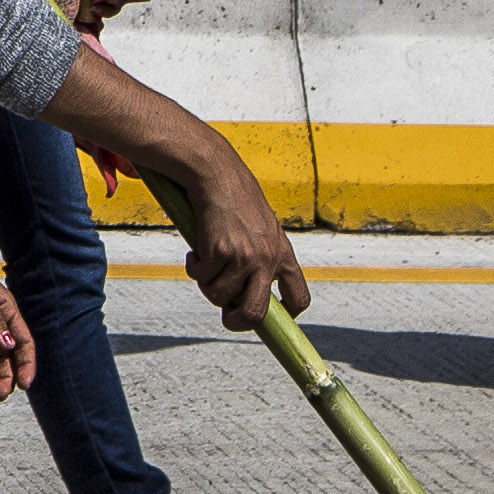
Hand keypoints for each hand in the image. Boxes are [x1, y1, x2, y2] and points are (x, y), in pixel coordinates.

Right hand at [173, 146, 306, 332]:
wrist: (215, 172)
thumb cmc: (234, 197)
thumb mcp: (260, 227)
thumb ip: (260, 254)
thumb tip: (244, 289)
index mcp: (283, 254)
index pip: (299, 297)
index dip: (287, 315)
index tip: (269, 318)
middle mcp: (268, 259)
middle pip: (256, 314)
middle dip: (236, 321)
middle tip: (226, 315)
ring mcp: (245, 257)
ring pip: (219, 296)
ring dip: (207, 283)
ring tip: (206, 261)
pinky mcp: (220, 251)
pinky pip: (201, 277)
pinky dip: (194, 267)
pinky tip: (196, 249)